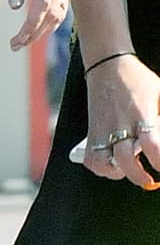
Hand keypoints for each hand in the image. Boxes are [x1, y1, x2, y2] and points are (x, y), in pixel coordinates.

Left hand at [0, 0, 69, 50]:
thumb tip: (17, 7)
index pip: (42, 6)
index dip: (31, 26)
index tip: (16, 39)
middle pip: (54, 14)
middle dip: (35, 33)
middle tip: (15, 45)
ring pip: (60, 12)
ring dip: (43, 29)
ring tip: (21, 40)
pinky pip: (61, 4)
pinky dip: (49, 19)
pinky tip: (34, 27)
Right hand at [82, 53, 159, 189]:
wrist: (107, 65)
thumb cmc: (137, 79)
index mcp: (141, 114)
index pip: (153, 147)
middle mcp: (120, 124)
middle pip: (125, 161)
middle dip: (140, 177)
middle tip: (150, 180)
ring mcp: (103, 129)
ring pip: (103, 163)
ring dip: (117, 173)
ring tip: (129, 170)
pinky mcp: (92, 131)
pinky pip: (91, 158)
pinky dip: (100, 168)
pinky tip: (112, 165)